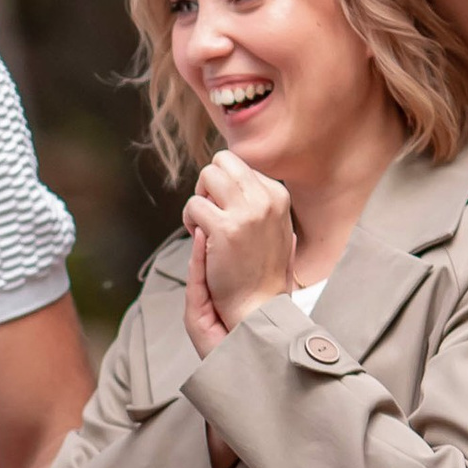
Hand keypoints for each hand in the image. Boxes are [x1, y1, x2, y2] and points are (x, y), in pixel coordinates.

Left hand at [184, 154, 296, 338]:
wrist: (259, 306)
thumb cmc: (261, 271)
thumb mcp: (274, 227)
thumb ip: (258, 201)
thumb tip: (238, 176)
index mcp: (278, 195)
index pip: (239, 165)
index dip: (224, 186)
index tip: (226, 212)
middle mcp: (265, 199)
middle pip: (222, 161)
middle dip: (208, 183)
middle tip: (208, 211)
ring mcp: (246, 213)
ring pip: (206, 176)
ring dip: (197, 201)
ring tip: (204, 226)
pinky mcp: (225, 230)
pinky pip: (193, 205)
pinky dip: (189, 220)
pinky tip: (200, 240)